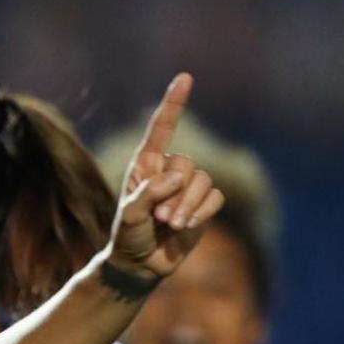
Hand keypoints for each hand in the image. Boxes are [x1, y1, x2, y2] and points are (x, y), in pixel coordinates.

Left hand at [105, 74, 224, 283]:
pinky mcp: (204, 204)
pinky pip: (215, 198)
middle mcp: (169, 170)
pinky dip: (202, 213)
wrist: (141, 265)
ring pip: (203, 181)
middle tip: (161, 218)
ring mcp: (188, 187)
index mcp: (146, 164)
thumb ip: (148, 193)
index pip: (162, 128)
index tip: (185, 78)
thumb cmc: (128, 237)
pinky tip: (187, 227)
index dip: (174, 103)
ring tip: (171, 225)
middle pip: (188, 164)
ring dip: (188, 207)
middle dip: (176, 194)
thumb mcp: (130, 215)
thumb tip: (178, 177)